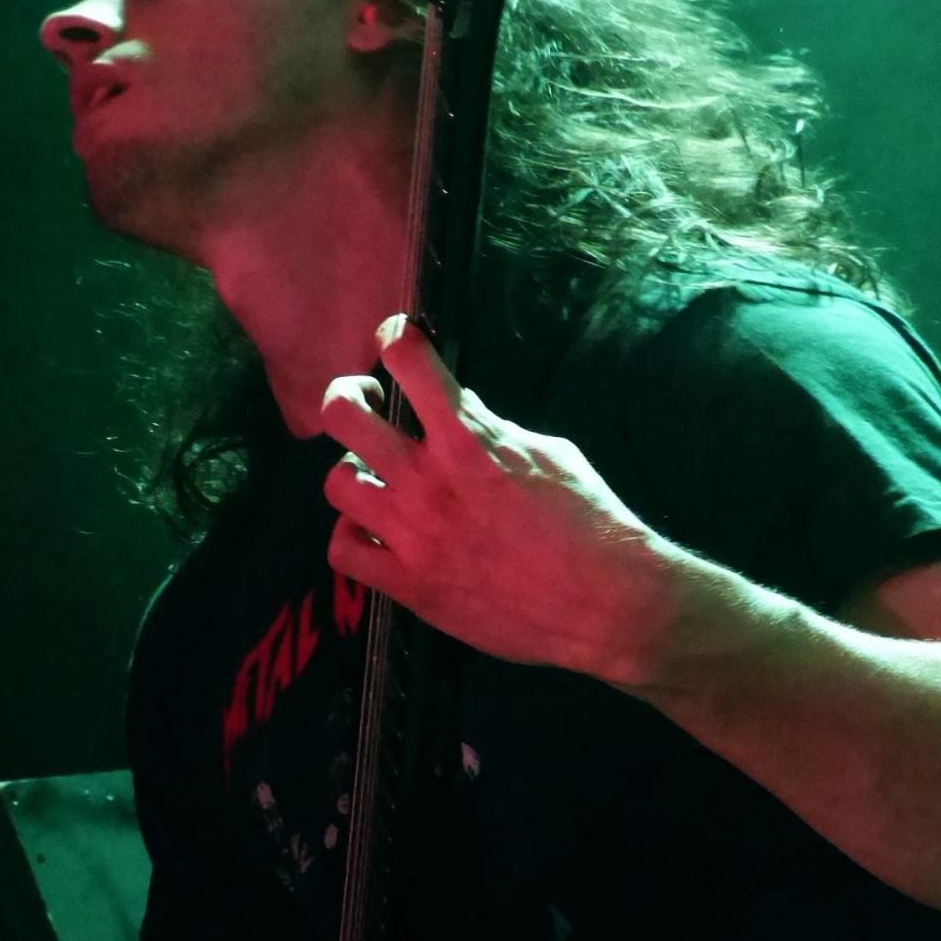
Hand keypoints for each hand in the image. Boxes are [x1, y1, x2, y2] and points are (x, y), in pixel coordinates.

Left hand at [319, 315, 671, 682]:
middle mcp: (428, 480)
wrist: (604, 603)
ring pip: (337, 483)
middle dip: (350, 396)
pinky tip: (377, 533)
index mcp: (468, 438)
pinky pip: (344, 552)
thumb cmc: (591, 521)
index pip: (408, 360)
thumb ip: (496, 430)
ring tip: (377, 477)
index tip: (397, 339)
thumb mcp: (551, 453)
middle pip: (343, 414)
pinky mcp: (409, 586)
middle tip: (367, 404)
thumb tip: (462, 411)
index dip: (395, 337)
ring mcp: (412, 535)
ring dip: (355, 472)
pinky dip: (355, 537)